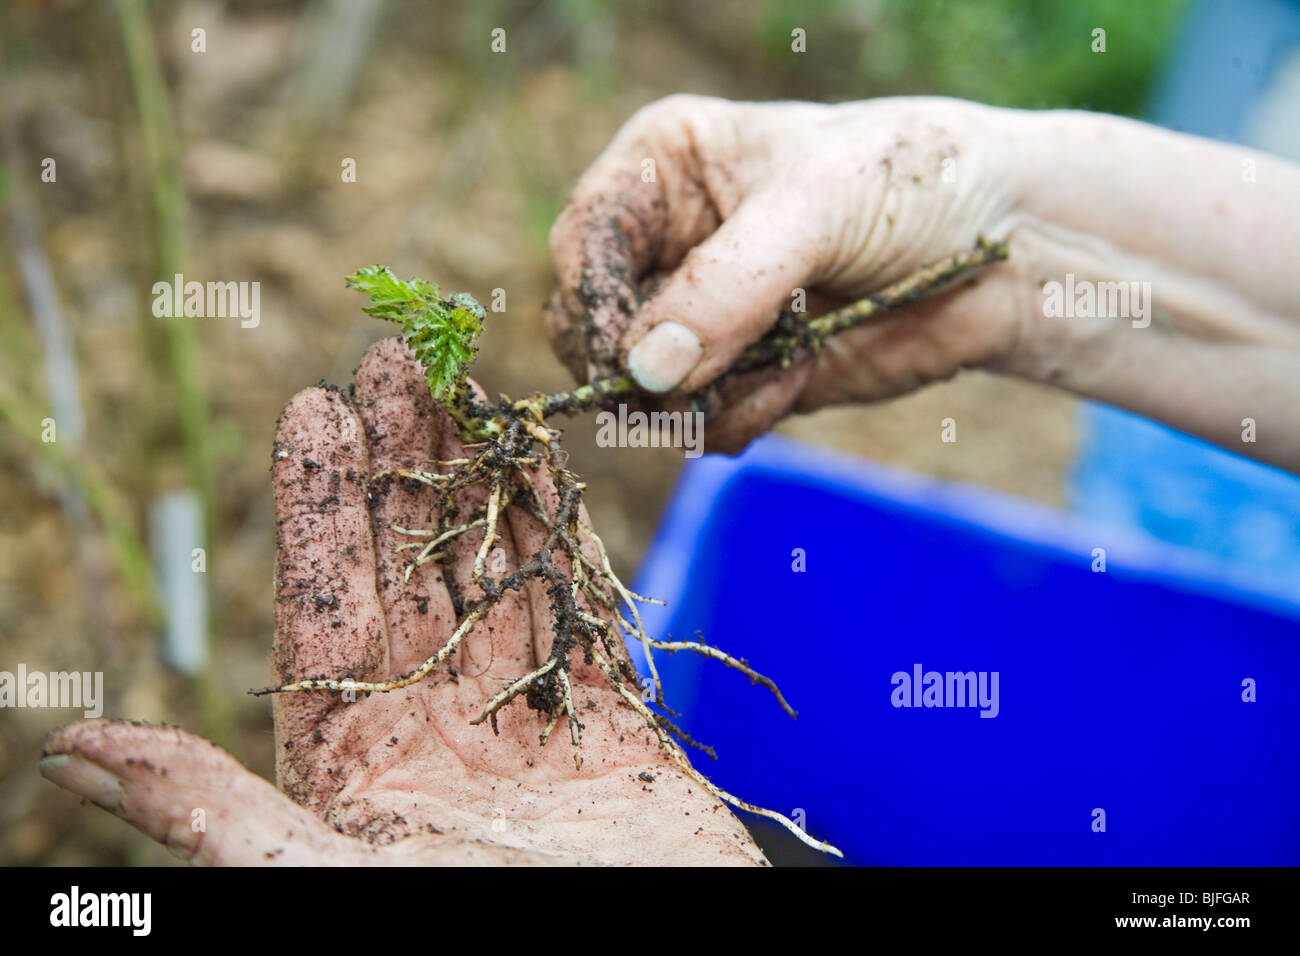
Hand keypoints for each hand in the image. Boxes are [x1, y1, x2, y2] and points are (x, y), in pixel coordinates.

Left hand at [39, 339, 766, 865]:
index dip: (318, 509)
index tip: (315, 412)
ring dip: (475, 482)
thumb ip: (210, 811)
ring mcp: (521, 723)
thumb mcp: (316, 882)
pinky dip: (560, 537)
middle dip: (400, 466)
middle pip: (410, 573)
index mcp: (357, 769)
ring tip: (463, 391)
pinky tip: (540, 468)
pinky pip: (577, 613)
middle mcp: (433, 732)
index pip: (324, 613)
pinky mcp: (606, 728)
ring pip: (490, 576)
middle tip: (394, 362)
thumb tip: (72, 755)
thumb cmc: (479, 940)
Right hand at [548, 94, 1299, 469]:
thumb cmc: (913, 181)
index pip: (585, 245)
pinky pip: (702, 423)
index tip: (632, 355)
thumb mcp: (816, 207)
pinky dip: (738, 419)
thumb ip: (727, 284)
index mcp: (663, 172)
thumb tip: (644, 370)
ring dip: (702, 399)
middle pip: (595, 329)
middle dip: (642, 368)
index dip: (595, 303)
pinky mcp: (743, 377)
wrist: (1008, 248)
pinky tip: (796, 380)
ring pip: (645, 392)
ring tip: (783, 362)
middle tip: (696, 382)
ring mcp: (705, 321)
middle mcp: (670, 247)